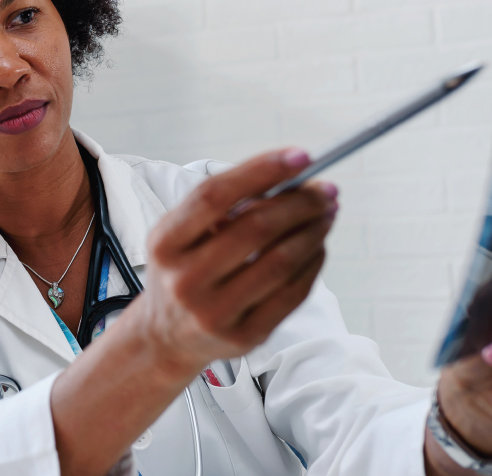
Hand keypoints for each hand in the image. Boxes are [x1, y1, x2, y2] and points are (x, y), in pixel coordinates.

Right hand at [134, 148, 338, 381]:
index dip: (261, 171)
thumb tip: (290, 178)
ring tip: (326, 214)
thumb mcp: (181, 234)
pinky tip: (318, 246)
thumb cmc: (182, 271)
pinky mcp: (245, 336)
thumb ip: (224, 206)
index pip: (214, 196)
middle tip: (324, 189)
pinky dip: (313, 263)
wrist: (166, 335)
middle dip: (300, 203)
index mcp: (165, 244)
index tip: (300, 156)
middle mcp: (185, 280)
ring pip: (281, 261)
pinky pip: (293, 294)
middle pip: (256, 228)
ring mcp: (215, 312)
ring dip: (313, 231)